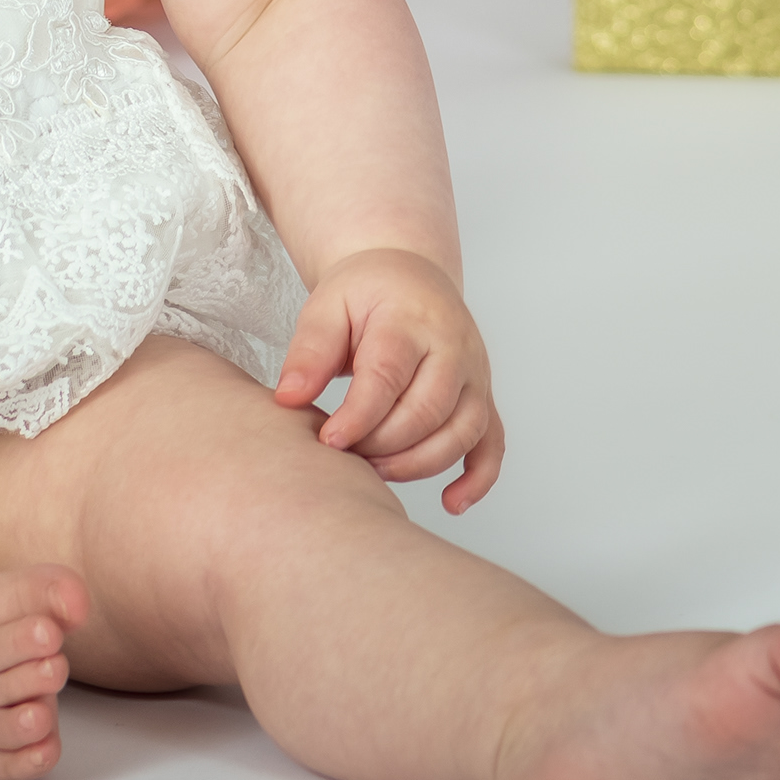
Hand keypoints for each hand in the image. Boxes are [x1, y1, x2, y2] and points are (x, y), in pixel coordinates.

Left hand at [272, 247, 503, 512]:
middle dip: (385, 444)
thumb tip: (287, 398)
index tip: (329, 441)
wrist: (409, 276)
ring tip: (376, 473)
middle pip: (429, 409)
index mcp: (411, 320)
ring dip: (420, 463)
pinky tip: (452, 503)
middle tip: (345, 456)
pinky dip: (479, 479)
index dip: (359, 415)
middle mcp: (454, 348)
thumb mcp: (328, 305)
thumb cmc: (365, 293)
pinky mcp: (484, 398)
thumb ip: (309, 350)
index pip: (389, 375)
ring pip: (463, 432)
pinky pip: (492, 445)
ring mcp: (476, 376)